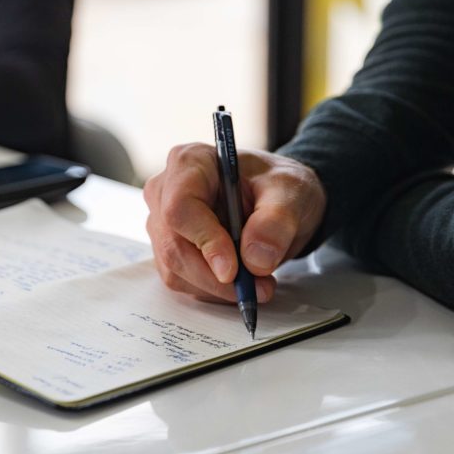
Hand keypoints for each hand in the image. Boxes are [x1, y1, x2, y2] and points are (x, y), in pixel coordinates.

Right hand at [143, 143, 325, 303]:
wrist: (276, 200)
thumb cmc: (276, 186)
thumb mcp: (291, 192)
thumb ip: (276, 221)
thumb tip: (255, 259)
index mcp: (189, 162)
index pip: (179, 207)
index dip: (204, 242)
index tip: (233, 271)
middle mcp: (165, 191)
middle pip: (173, 245)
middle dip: (215, 276)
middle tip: (258, 287)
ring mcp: (161, 223)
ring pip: (175, 269)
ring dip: (216, 287)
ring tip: (258, 283)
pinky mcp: (168, 249)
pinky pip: (181, 281)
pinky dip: (212, 290)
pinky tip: (239, 280)